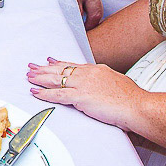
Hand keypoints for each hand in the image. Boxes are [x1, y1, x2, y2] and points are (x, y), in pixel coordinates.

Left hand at [26, 57, 142, 129]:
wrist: (137, 105)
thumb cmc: (131, 98)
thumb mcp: (117, 82)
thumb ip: (105, 81)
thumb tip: (101, 85)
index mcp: (96, 69)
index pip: (73, 64)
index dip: (59, 63)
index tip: (49, 60)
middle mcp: (88, 74)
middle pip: (61, 69)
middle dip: (44, 68)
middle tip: (32, 67)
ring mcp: (83, 84)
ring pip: (56, 79)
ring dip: (40, 79)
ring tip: (29, 77)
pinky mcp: (81, 97)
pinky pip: (58, 95)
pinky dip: (44, 94)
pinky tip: (35, 92)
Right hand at [28, 0, 102, 26]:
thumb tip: (86, 0)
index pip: (95, 13)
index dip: (93, 24)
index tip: (89, 26)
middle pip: (79, 17)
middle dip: (78, 22)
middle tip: (75, 24)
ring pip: (65, 12)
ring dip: (65, 14)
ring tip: (62, 15)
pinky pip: (52, 3)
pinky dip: (53, 6)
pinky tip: (52, 4)